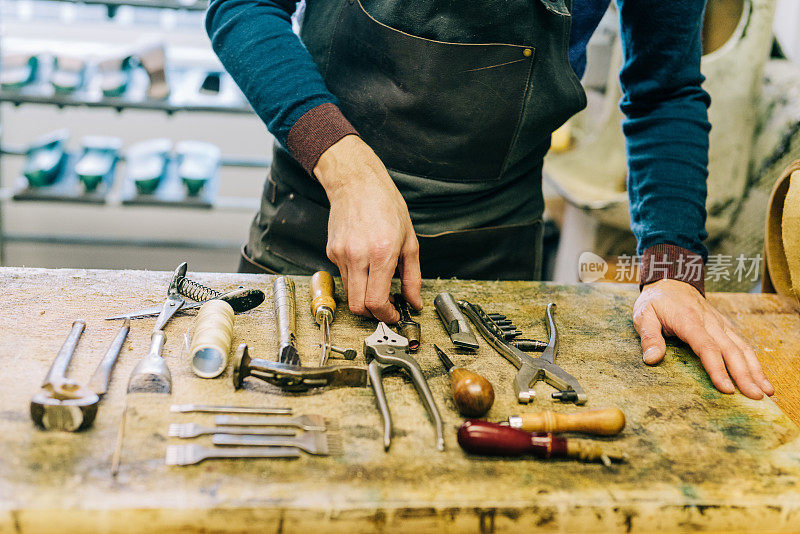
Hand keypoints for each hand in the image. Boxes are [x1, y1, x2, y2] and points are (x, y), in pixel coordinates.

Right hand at [314, 135, 421, 322]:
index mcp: (381, 253)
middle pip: (358, 305)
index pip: (376, 301)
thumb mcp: (410, 241)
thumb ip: (413, 277)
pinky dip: (356, 279)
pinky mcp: (332, 252)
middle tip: (386, 308)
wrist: (357, 182)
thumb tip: (415, 302)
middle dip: (373, 314)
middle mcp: (358, 256)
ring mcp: (341, 255)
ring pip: (350, 293)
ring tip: (378, 283)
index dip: (386, 315)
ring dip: (364, 296)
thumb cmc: (386, 205)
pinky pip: (344, 276)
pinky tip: (366, 264)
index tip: (394, 314)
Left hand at [632, 279, 773, 398]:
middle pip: (731, 350)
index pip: (706, 347)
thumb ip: (649, 337)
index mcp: (688, 320)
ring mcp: (720, 323)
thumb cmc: (656, 301)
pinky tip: (761, 378)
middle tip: (755, 397)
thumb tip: (652, 359)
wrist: (671, 280)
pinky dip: (754, 361)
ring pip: (742, 347)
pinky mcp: (725, 326)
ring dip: (755, 370)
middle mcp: (709, 322)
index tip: (726, 389)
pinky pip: (742, 344)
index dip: (717, 368)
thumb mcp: (643, 315)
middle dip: (744, 375)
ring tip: (766, 392)